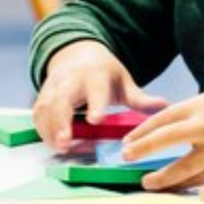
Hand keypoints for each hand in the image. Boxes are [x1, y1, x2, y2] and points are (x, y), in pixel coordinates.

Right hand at [32, 41, 166, 150]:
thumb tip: (166, 106)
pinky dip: (42, 129)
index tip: (96, 120)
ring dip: (50, 129)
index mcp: (95, 76)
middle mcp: (71, 80)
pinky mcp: (43, 96)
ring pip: (46, 108)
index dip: (95, 105)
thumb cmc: (103, 74)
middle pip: (62, 100)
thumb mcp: (124, 82)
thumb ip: (140, 99)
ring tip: (59, 148)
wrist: (77, 55)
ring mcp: (54, 87)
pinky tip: (51, 143)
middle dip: (61, 121)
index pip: (95, 91)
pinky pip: (38, 113)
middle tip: (65, 142)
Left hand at [123, 90, 203, 190]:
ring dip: (161, 177)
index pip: (162, 119)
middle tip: (126, 157)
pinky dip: (184, 185)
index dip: (142, 132)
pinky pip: (200, 181)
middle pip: (165, 139)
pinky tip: (173, 187)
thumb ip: (189, 114)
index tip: (128, 142)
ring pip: (182, 168)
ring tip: (147, 182)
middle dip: (142, 149)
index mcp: (202, 106)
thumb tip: (160, 129)